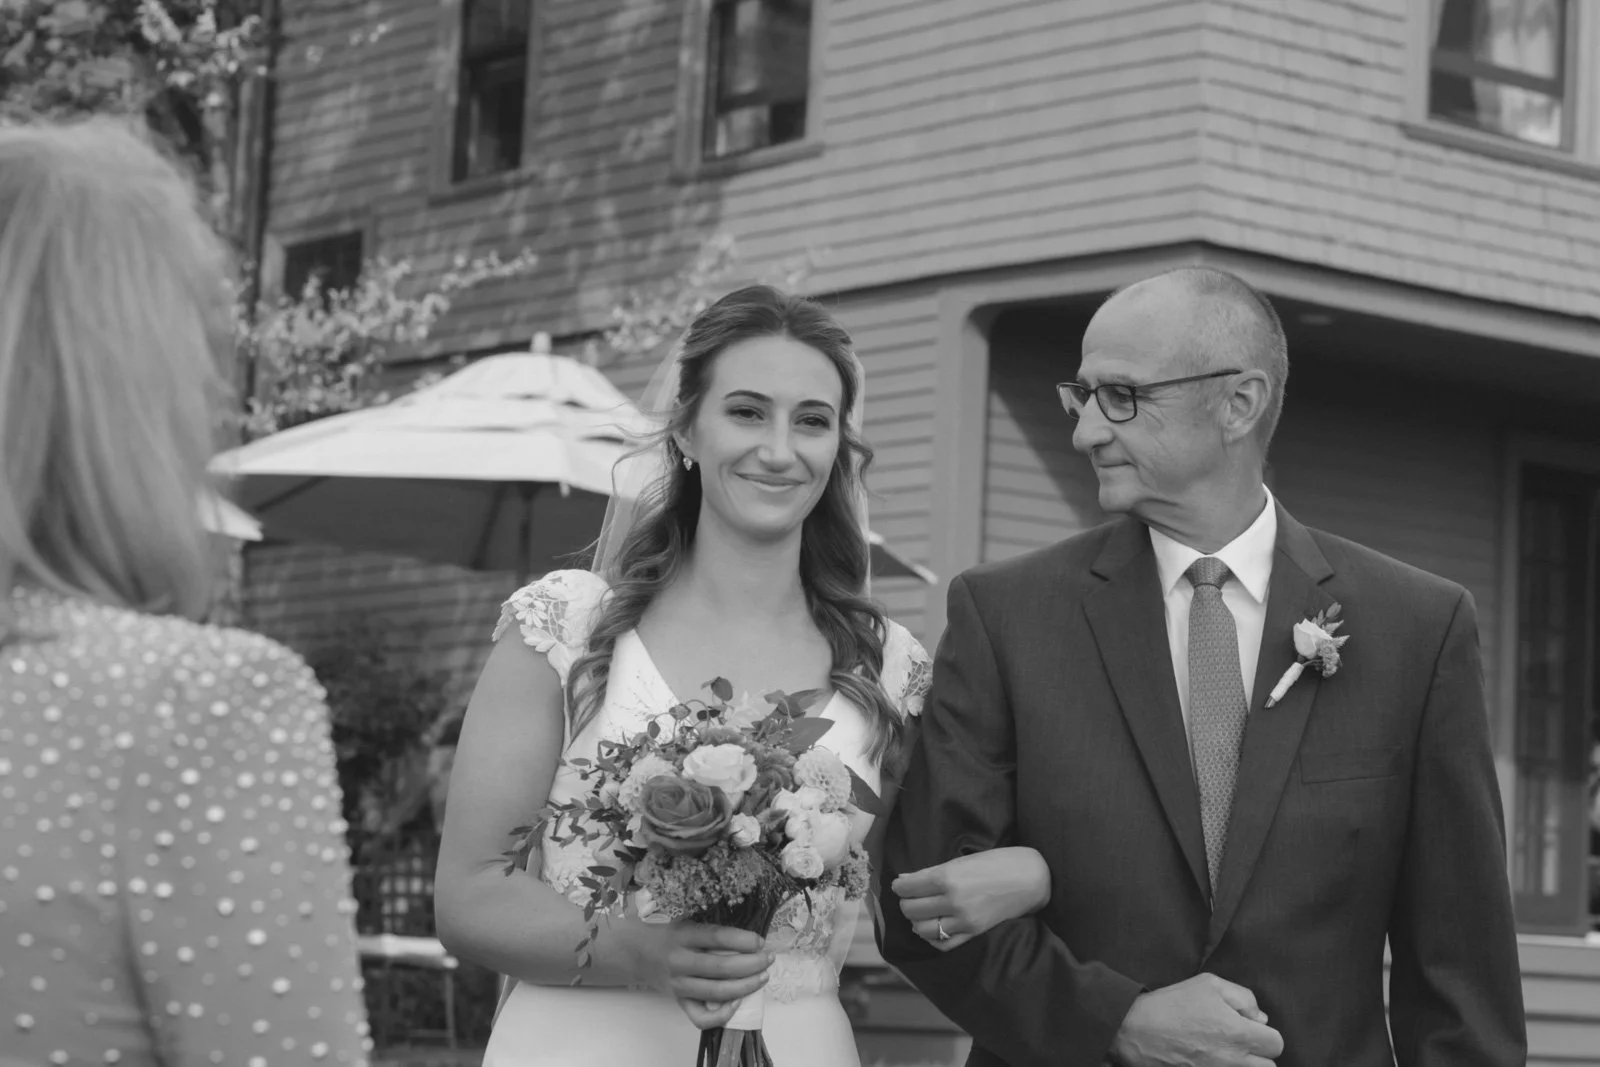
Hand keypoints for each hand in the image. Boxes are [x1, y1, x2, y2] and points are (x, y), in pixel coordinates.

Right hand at [631, 922, 772, 1029]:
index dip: (742, 939)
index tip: (760, 940)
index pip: (716, 937)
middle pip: (721, 967)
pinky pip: (700, 1017)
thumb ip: (708, 927)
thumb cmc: (665, 932)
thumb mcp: (683, 920)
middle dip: (751, 964)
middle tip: (769, 958)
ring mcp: (678, 984)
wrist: (634, 951)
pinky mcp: (678, 1001)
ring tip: (763, 977)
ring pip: (716, 992)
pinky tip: (737, 1002)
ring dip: (745, 986)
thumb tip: (746, 935)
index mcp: (681, 934)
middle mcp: (679, 960)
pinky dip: (722, 1015)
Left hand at [892, 846, 1050, 951]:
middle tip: (910, 897)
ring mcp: (963, 920)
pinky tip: (932, 929)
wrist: (1031, 878)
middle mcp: (952, 901)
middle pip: (911, 909)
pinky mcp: (974, 933)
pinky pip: (943, 943)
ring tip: (920, 912)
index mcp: (947, 877)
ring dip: (916, 921)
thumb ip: (932, 872)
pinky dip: (932, 938)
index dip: (899, 886)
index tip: (900, 884)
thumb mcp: (962, 860)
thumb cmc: (998, 861)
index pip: (908, 888)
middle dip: (906, 902)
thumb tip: (904, 879)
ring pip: (922, 929)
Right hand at [1109, 974, 1280, 1066]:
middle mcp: (1234, 1060)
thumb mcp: (1208, 984)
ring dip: (1245, 1065)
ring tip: (1225, 1053)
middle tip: (1237, 1043)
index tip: (1246, 1027)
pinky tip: (1211, 1060)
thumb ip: (1243, 997)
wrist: (1135, 1031)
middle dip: (1258, 1054)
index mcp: (1238, 1033)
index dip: (1263, 1033)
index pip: (1276, 1043)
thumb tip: (1259, 1018)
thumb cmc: (1171, 1005)